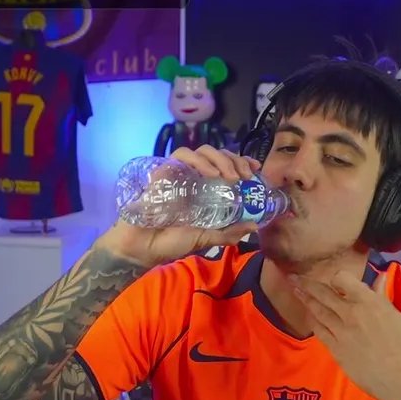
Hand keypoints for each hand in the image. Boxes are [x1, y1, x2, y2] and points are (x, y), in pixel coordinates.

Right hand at [102, 146, 260, 266]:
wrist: (144, 249)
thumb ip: (228, 232)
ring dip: (219, 159)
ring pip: (201, 150)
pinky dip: (198, 160)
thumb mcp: (206, 238)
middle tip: (244, 176)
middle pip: (217, 154)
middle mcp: (194, 178)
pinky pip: (181, 155)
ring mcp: (179, 173)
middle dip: (234, 160)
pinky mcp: (164, 171)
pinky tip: (210, 174)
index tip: (255, 168)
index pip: (226, 166)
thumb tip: (254, 226)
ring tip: (230, 177)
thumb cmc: (172, 242)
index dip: (241, 162)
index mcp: (205, 190)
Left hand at [292, 271, 400, 399]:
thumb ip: (382, 296)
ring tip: (295, 291)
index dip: (338, 278)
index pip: (343, 279)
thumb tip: (380, 277)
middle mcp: (351, 313)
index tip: (335, 280)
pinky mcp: (336, 349)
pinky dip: (313, 321)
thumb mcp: (396, 316)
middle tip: (295, 278)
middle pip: (324, 294)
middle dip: (308, 284)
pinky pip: (320, 331)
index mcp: (369, 302)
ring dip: (305, 300)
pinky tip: (308, 316)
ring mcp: (341, 332)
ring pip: (318, 311)